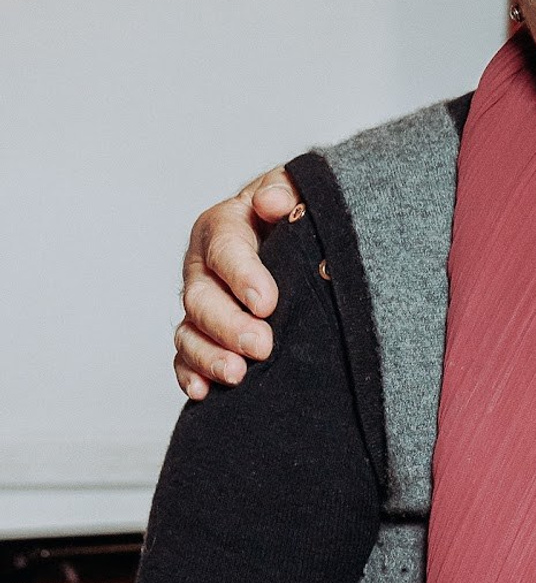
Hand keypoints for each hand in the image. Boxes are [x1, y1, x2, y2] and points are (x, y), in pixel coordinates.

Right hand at [174, 169, 299, 397]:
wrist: (299, 237)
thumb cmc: (297, 213)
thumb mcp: (297, 191)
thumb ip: (287, 190)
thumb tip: (274, 202)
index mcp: (224, 226)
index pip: (225, 248)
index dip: (242, 276)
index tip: (267, 302)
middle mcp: (204, 266)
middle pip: (202, 297)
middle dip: (229, 324)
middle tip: (262, 346)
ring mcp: (202, 303)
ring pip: (190, 331)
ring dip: (209, 356)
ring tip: (237, 375)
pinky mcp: (205, 334)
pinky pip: (187, 357)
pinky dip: (191, 374)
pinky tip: (203, 392)